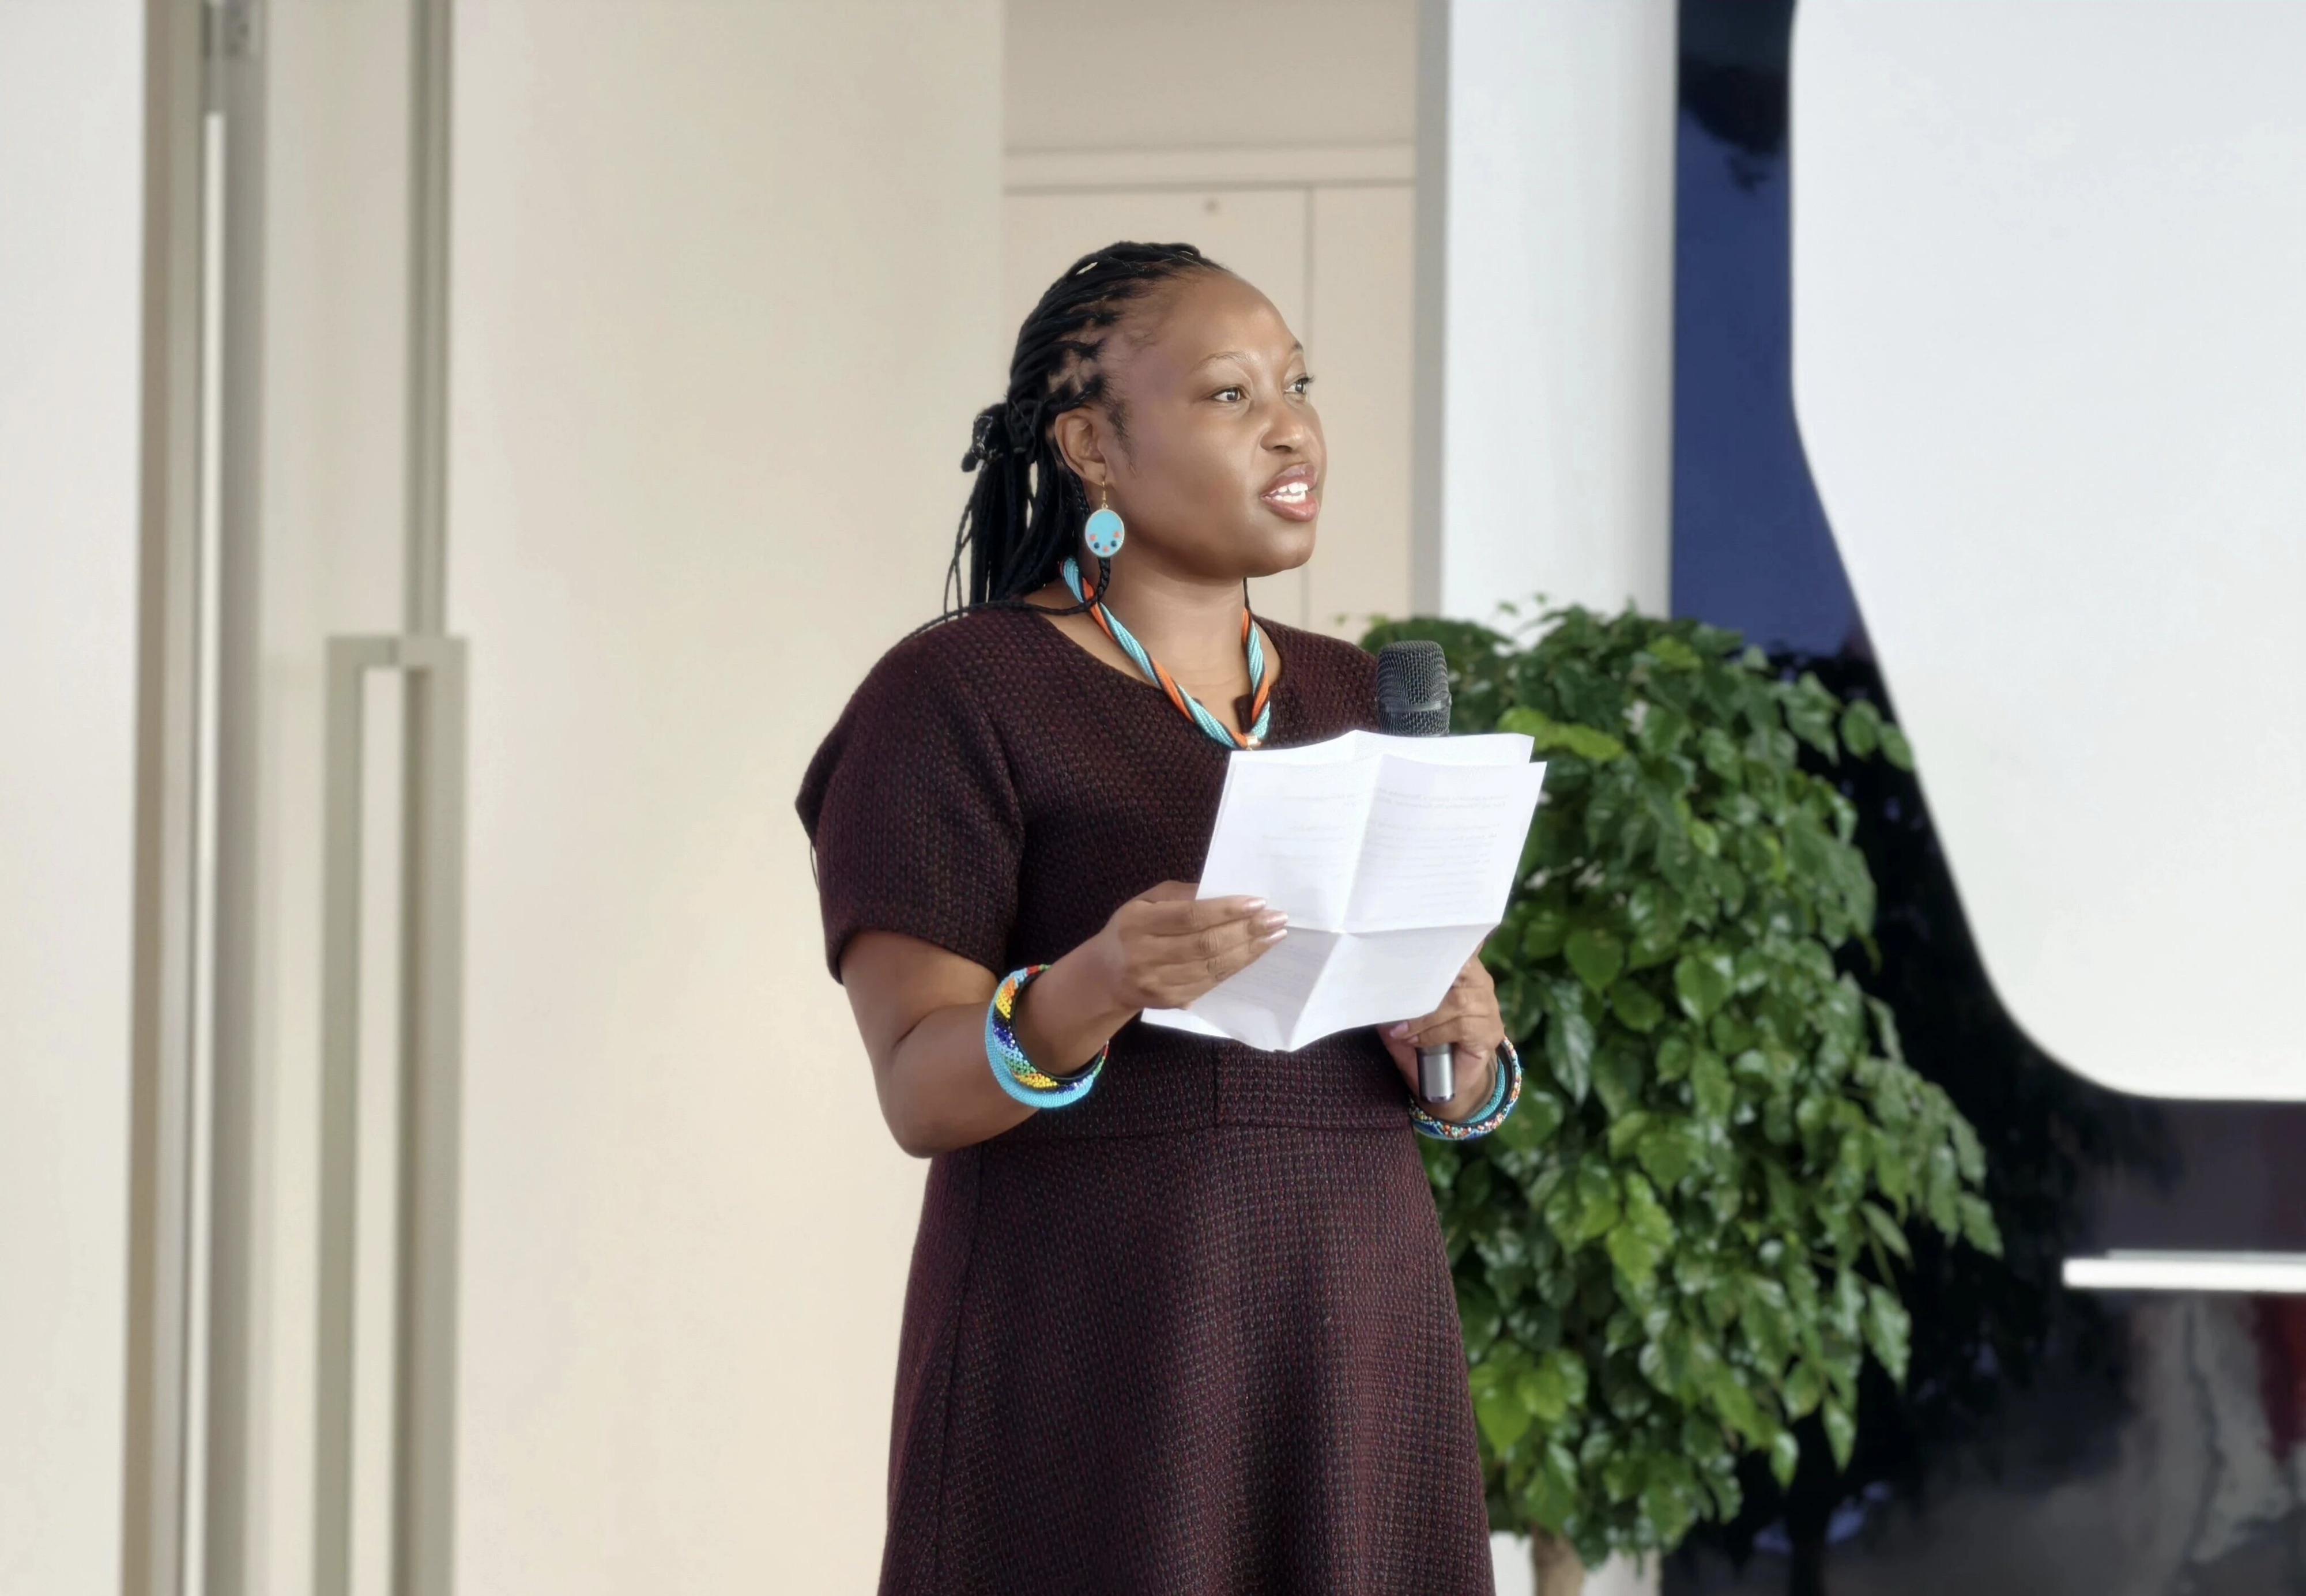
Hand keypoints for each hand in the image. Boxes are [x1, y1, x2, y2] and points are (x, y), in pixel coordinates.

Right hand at [1088, 881, 1287, 1012]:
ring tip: (1274, 935)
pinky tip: (1254, 954)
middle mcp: (1145, 955)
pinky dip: (1236, 967)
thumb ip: (1180, 894)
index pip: (1188, 916)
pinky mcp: (1171, 1001)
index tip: (1258, 902)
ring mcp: (1158, 983)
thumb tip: (1223, 891)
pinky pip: (1211, 983)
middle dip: (1246, 930)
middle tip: (1277, 918)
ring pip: (1212, 967)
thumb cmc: (1132, 929)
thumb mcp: (1145, 901)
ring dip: (1248, 951)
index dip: (1225, 910)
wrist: (1106, 976)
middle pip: (1205, 944)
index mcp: (1136, 923)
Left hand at [1380, 954, 1505, 1116]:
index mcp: (1464, 971)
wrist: (1453, 1083)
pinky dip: (1434, 1033)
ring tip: (1402, 1031)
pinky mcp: (1490, 1033)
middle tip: (1397, 999)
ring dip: (1424, 1018)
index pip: (1458, 949)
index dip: (1442, 948)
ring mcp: (1488, 1009)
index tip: (1417, 947)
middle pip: (1459, 971)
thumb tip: (1379, 989)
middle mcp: (1481, 984)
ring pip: (1457, 1001)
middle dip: (1426, 985)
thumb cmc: (1428, 1043)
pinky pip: (1460, 1025)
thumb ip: (1398, 1003)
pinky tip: (1417, 1040)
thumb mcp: (1405, 1020)